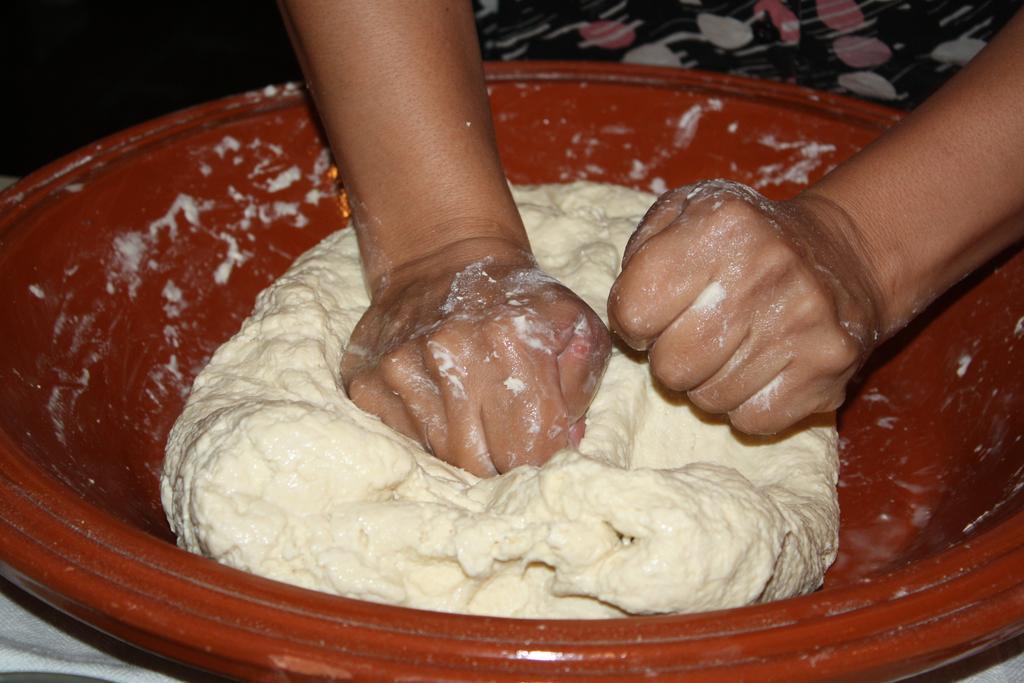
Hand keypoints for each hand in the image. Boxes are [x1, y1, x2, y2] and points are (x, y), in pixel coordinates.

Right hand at [342, 241, 610, 475]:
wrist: (444, 258)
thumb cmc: (520, 301)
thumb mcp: (575, 326)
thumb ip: (582, 386)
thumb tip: (566, 440)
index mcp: (512, 341)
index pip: (532, 448)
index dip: (544, 455)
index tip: (543, 442)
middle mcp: (450, 353)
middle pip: (484, 463)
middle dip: (504, 460)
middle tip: (510, 437)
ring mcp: (400, 367)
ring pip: (444, 457)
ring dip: (466, 448)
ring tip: (476, 412)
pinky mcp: (365, 381)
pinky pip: (405, 440)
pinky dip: (427, 435)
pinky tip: (439, 401)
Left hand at [607, 179, 884, 433]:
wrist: (844, 255)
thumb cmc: (744, 241)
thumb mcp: (687, 213)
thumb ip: (643, 252)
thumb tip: (626, 314)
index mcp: (722, 225)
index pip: (633, 311)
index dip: (633, 321)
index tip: (654, 314)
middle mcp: (765, 270)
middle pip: (670, 365)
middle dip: (669, 358)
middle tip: (691, 337)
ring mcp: (803, 322)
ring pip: (708, 399)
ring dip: (707, 383)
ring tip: (730, 348)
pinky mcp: (828, 367)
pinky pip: (752, 420)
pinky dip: (745, 406)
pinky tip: (759, 370)